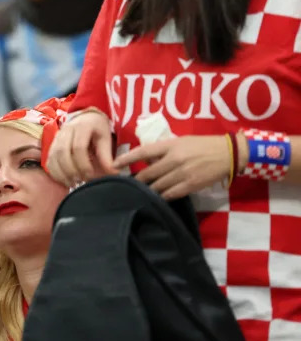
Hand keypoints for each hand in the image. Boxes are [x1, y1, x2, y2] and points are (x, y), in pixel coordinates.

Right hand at [46, 110, 117, 185]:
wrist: (85, 117)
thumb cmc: (97, 129)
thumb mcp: (106, 138)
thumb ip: (107, 156)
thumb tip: (113, 174)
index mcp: (82, 126)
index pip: (78, 147)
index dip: (84, 164)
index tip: (90, 176)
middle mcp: (66, 130)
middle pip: (63, 152)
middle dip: (71, 170)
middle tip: (81, 181)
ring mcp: (56, 137)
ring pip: (53, 156)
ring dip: (62, 173)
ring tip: (73, 183)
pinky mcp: (51, 145)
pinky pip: (49, 160)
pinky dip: (55, 172)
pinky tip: (64, 180)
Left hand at [114, 135, 231, 199]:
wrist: (227, 153)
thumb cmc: (201, 145)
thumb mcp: (180, 142)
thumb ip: (162, 150)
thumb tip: (146, 160)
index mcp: (170, 146)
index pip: (142, 152)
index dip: (126, 159)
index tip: (114, 164)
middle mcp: (174, 159)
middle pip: (148, 173)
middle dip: (136, 180)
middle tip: (126, 184)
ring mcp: (182, 173)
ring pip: (157, 186)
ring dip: (147, 190)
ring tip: (137, 193)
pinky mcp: (191, 185)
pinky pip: (171, 194)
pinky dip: (162, 196)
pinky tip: (156, 198)